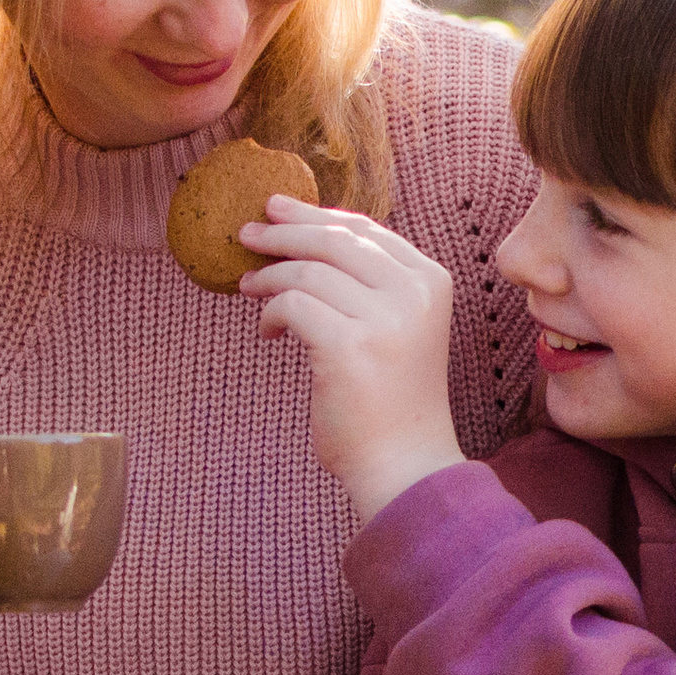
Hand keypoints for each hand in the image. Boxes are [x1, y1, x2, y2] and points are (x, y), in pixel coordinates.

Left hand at [239, 198, 465, 520]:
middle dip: (283, 232)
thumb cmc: (390, 400)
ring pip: (308, 271)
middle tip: (245, 234)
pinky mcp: (349, 347)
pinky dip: (271, 314)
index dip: (316, 214)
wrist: (403, 463)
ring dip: (269, 277)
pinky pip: (293, 306)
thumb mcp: (396, 327)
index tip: (278, 210)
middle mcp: (413, 293)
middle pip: (334, 239)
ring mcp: (385, 319)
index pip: (366, 229)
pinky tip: (268, 332)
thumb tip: (305, 236)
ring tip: (247, 287)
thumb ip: (369, 284)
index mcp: (430, 280)